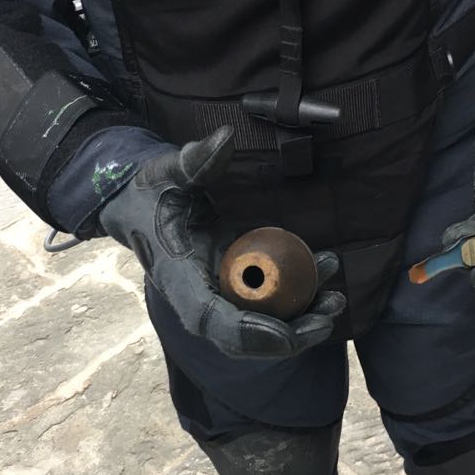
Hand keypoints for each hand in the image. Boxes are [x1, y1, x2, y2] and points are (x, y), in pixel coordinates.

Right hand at [99, 127, 345, 357]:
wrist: (139, 203)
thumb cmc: (151, 190)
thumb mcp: (167, 172)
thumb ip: (196, 161)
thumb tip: (224, 138)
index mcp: (176, 276)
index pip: (209, 318)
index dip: (246, 332)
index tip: (284, 333)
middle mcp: (198, 294)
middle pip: (243, 335)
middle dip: (288, 336)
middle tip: (327, 316)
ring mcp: (217, 292)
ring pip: (260, 323)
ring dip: (300, 319)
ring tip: (335, 300)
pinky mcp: (234, 283)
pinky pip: (267, 301)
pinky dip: (297, 296)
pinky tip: (323, 273)